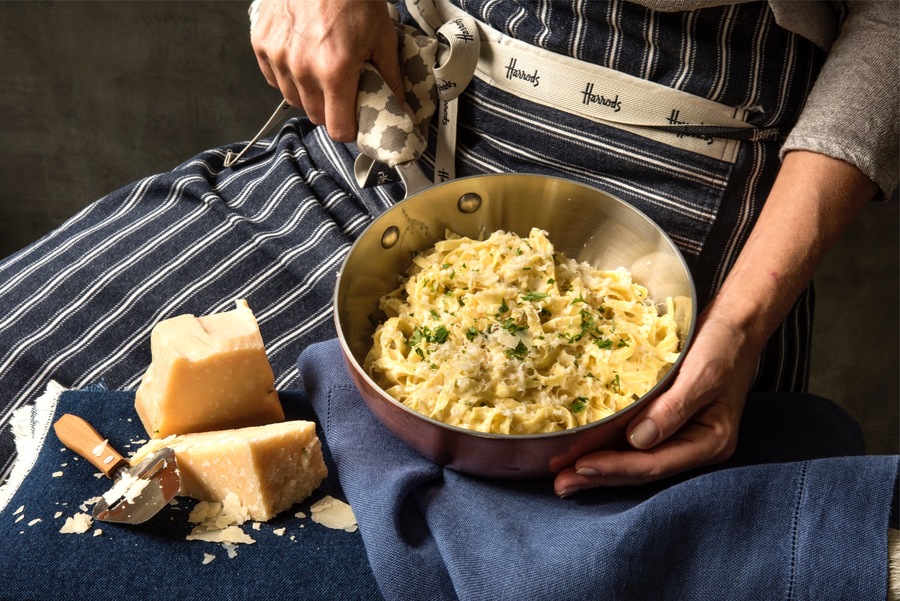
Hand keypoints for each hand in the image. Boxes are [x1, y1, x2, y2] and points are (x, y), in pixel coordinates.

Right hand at [250, 0, 405, 141]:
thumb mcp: (382, 37)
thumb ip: (391, 78)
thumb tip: (401, 108)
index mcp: (334, 70)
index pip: (337, 128)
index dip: (350, 129)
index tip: (356, 122)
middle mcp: (301, 68)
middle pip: (315, 116)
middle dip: (332, 110)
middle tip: (344, 90)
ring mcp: (278, 56)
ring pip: (294, 99)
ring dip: (309, 94)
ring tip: (323, 70)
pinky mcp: (262, 43)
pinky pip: (274, 78)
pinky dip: (288, 76)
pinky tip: (303, 58)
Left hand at [553, 310, 758, 494]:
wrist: (735, 323)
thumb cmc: (724, 345)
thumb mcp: (703, 373)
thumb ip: (672, 408)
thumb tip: (637, 440)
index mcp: (709, 442)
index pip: (655, 463)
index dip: (616, 467)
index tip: (581, 466)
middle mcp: (693, 446)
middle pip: (641, 469)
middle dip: (599, 476)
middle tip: (560, 484)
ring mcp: (680, 435)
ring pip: (634, 459)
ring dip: (599, 467)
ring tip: (562, 476)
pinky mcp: (666, 422)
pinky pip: (633, 441)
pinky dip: (607, 446)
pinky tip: (583, 450)